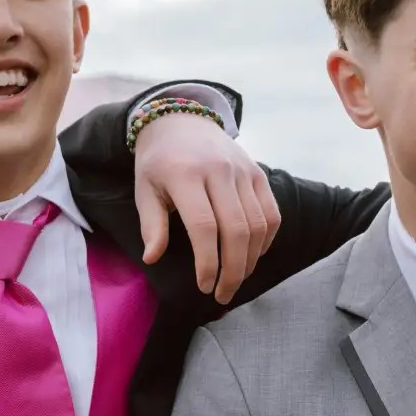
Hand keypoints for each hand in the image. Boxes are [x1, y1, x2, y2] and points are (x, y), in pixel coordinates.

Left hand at [132, 107, 279, 304]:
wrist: (181, 121)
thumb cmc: (158, 163)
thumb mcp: (144, 190)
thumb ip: (151, 224)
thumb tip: (153, 258)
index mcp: (185, 174)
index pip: (203, 227)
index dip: (207, 262)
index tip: (203, 286)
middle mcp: (219, 171)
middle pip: (236, 230)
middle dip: (233, 270)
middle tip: (223, 294)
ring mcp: (243, 171)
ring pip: (258, 225)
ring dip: (250, 260)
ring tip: (236, 280)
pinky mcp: (258, 173)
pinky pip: (271, 213)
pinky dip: (266, 241)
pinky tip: (252, 257)